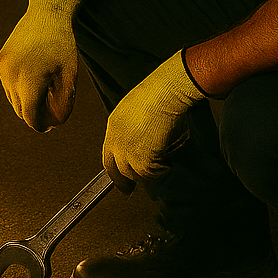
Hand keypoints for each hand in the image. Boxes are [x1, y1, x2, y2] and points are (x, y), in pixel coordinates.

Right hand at [0, 0, 80, 131]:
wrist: (47, 13)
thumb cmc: (63, 46)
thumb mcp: (69, 76)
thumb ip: (63, 104)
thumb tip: (52, 124)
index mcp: (30, 80)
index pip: (30, 117)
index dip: (41, 124)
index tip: (52, 124)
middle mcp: (12, 75)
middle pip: (21, 110)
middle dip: (35, 113)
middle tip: (52, 107)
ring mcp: (3, 68)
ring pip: (13, 99)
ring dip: (27, 100)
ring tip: (45, 88)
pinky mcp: (0, 61)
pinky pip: (8, 85)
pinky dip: (20, 87)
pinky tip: (35, 75)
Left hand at [102, 52, 205, 193]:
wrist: (166, 90)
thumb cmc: (159, 92)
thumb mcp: (138, 109)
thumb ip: (135, 128)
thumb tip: (145, 143)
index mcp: (113, 125)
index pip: (108, 157)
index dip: (115, 171)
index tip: (121, 180)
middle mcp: (116, 140)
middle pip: (118, 171)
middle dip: (128, 181)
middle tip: (136, 187)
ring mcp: (127, 152)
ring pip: (136, 176)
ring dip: (150, 174)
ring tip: (163, 165)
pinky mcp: (142, 160)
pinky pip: (152, 175)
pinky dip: (162, 172)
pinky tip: (169, 162)